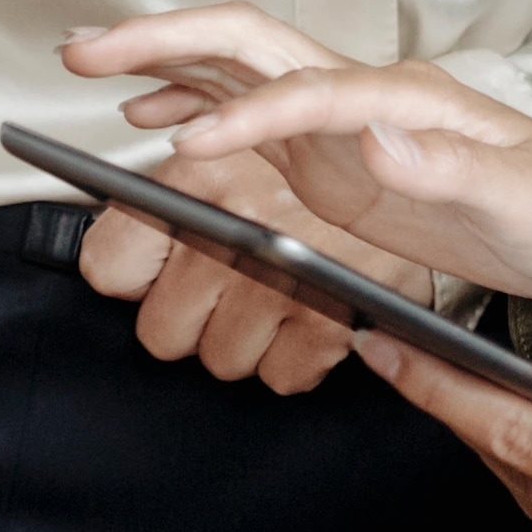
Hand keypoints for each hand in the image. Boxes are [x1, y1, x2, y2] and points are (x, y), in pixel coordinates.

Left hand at [65, 135, 398, 396]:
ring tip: (271, 290)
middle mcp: (232, 232)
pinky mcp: (328, 322)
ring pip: (220, 360)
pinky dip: (294, 356)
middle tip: (223, 284)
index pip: (109, 269)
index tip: (155, 272)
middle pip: (161, 332)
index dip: (133, 278)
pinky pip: (280, 377)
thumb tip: (106, 254)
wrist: (426, 166)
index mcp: (194, 180)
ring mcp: (280, 283)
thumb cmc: (319, 159)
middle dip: (190, 317)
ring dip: (244, 338)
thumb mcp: (229, 155)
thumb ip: (163, 202)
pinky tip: (305, 311)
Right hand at [68, 7, 531, 306]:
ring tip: (91, 67)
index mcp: (402, 96)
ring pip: (234, 69)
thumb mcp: (523, 199)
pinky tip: (152, 119)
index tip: (184, 147)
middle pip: (247, 44)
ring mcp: (341, 122)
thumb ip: (452, 165)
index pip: (302, 90)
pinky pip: (246, 117)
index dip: (242, 114)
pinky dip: (191, 108)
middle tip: (85, 52)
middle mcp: (361, 94)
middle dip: (164, 41)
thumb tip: (379, 133)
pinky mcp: (332, 156)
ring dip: (163, 62)